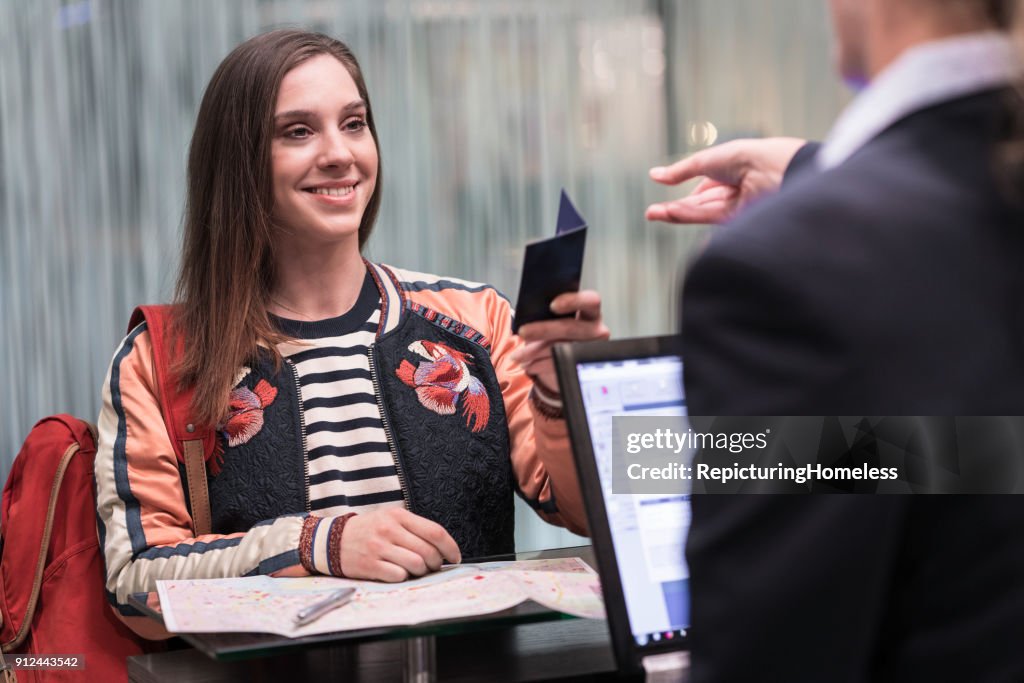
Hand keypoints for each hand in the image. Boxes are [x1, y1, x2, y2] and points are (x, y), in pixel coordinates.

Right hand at [338, 507, 460, 581]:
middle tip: (433, 566)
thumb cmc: (369, 530)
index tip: (455, 557)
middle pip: (428, 552)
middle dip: (436, 563)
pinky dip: (404, 577)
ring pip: (416, 565)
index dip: (450, 547)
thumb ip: (414, 528)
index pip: (435, 532)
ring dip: (421, 571)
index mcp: (398, 516)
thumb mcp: (390, 519)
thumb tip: (442, 548)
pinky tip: (398, 572)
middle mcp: (389, 530)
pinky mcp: (370, 566)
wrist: (332, 540)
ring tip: (416, 569)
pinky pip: (399, 576)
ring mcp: (379, 548)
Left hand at [512, 290, 609, 394]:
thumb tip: (527, 316)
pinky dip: (540, 365)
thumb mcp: (556, 319)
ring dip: (535, 352)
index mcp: (591, 311)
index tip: (552, 305)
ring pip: (562, 348)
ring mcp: (591, 349)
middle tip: (523, 332)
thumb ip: (549, 313)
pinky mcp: (583, 366)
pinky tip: (529, 365)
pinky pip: (559, 365)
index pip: (590, 300)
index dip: (572, 301)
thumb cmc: (559, 332)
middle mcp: (596, 330)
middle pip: (570, 327)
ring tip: (519, 355)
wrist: (567, 359)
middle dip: (543, 330)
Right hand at [645, 137, 806, 223]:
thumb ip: (680, 171)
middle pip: (699, 203)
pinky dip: (687, 215)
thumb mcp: (706, 160)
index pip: (705, 186)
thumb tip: (654, 175)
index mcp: (733, 172)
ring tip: (652, 214)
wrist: (772, 169)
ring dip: (675, 213)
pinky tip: (669, 213)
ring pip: (700, 212)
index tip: (663, 189)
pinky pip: (707, 218)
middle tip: (650, 213)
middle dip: (674, 207)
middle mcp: (735, 192)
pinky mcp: (737, 222)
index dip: (684, 189)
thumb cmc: (746, 157)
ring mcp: (736, 209)